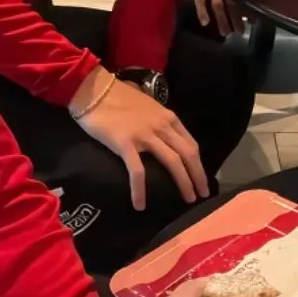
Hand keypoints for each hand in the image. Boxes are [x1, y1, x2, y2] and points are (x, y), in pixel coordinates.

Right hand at [72, 68, 208, 209]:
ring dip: (183, 183)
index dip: (199, 164)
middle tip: (202, 195)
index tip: (202, 180)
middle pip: (188, 154)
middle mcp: (162, 126)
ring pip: (172, 161)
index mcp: (168, 118)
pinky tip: (140, 205)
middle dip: (198, 176)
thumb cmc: (119, 98)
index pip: (191, 144)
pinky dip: (140, 190)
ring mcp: (145, 135)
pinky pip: (137, 171)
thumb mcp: (148, 107)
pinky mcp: (125, 143)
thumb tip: (165, 140)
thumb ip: (158, 122)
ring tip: (187, 201)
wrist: (95, 91)